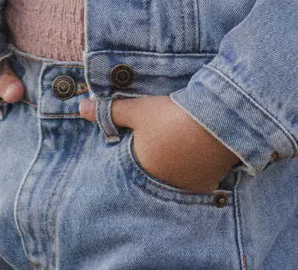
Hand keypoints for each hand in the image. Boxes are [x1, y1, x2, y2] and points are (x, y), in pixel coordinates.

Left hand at [78, 94, 239, 193]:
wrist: (217, 124)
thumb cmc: (171, 118)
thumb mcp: (139, 110)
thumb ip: (110, 112)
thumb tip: (81, 107)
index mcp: (142, 170)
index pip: (128, 171)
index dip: (131, 157)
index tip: (135, 148)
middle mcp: (161, 186)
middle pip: (152, 178)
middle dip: (152, 166)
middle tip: (158, 150)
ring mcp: (186, 189)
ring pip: (174, 182)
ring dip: (174, 171)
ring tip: (177, 152)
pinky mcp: (207, 186)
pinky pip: (195, 184)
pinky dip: (194, 174)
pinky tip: (196, 159)